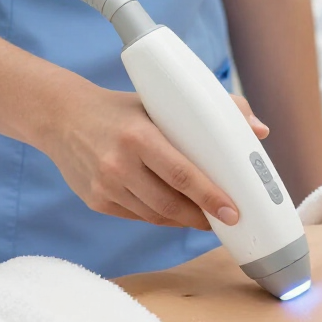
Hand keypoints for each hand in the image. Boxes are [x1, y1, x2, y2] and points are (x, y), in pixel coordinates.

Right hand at [40, 82, 269, 229]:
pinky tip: (176, 212)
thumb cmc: (122, 107)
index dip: (211, 197)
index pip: (182, 174)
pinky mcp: (96, 201)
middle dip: (203, 216)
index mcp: (138, 136)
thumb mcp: (160, 101)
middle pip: (170, 204)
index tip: (234, 212)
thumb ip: (215, 110)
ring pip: (155, 216)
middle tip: (227, 218)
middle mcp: (118, 164)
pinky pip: (137, 217)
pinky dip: (160, 218)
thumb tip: (260, 129)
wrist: (61, 117)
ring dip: (184, 220)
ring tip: (206, 216)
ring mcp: (104, 186)